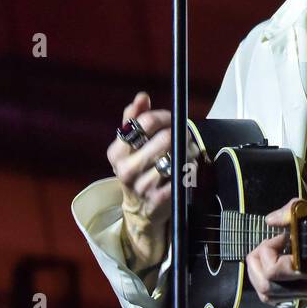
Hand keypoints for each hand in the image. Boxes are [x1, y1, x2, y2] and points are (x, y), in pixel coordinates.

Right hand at [105, 91, 197, 274]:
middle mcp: (126, 170)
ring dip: (188, 149)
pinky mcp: (160, 200)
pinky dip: (190, 166)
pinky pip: (183, 174)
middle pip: (164, 138)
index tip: (171, 119)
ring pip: (176, 156)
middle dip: (179, 132)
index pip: (143, 123)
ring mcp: (142, 186)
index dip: (163, 116)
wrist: (139, 210)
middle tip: (185, 133)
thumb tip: (142, 96)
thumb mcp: (129, 145)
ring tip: (189, 148)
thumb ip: (134, 119)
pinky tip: (189, 164)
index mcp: (116, 153)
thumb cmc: (137, 169)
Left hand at [246, 198, 306, 306]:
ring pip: (268, 296)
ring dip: (257, 275)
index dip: (269, 249)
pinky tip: (270, 268)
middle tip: (266, 246)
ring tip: (264, 256)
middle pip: (267, 286)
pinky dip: (266, 284)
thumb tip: (271, 220)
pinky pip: (276, 298)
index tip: (282, 235)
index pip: (275, 270)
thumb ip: (293, 211)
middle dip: (257, 263)